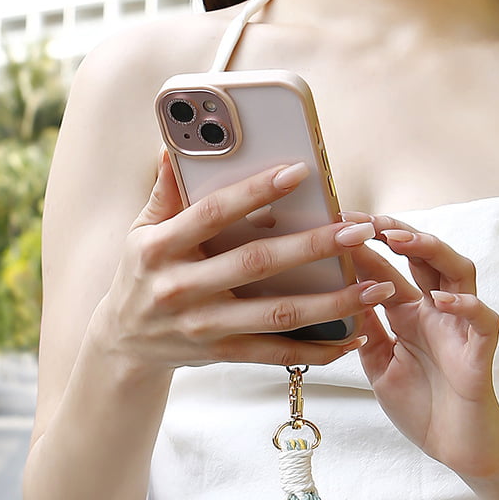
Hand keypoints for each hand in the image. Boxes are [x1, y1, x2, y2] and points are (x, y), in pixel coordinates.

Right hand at [94, 152, 385, 371]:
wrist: (122, 343)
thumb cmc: (141, 273)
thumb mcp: (141, 230)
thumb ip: (166, 191)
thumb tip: (173, 144)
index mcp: (160, 248)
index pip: (214, 213)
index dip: (256, 191)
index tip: (299, 171)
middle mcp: (180, 288)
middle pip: (257, 263)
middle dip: (314, 246)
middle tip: (358, 230)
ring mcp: (202, 326)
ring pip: (278, 314)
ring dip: (333, 303)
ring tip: (376, 288)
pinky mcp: (221, 355)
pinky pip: (276, 353)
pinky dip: (319, 348)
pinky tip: (355, 337)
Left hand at [341, 213, 498, 479]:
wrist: (457, 448)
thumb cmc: (423, 405)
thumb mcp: (379, 365)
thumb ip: (366, 330)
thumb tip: (339, 292)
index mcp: (409, 314)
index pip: (388, 268)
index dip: (365, 244)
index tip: (335, 222)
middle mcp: (436, 312)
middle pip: (425, 256)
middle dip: (397, 232)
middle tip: (366, 219)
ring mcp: (460, 327)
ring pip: (459, 272)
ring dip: (432, 251)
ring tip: (402, 240)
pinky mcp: (480, 350)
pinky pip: (483, 319)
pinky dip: (466, 304)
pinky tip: (442, 300)